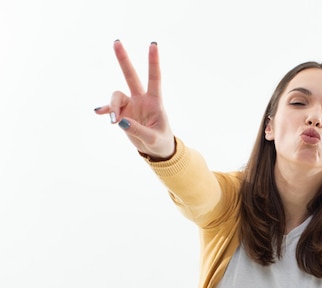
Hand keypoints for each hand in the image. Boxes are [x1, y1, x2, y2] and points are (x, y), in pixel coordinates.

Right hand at [94, 40, 174, 159]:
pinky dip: (105, 110)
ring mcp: (131, 105)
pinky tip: (98, 112)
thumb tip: (121, 121)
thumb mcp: (153, 138)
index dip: (153, 62)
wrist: (155, 150)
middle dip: (124, 60)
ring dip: (113, 107)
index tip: (153, 44)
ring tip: (114, 121)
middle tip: (116, 42)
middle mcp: (142, 99)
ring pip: (116, 96)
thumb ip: (138, 130)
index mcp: (155, 102)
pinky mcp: (122, 114)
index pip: (154, 79)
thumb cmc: (160, 142)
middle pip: (131, 76)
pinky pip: (110, 109)